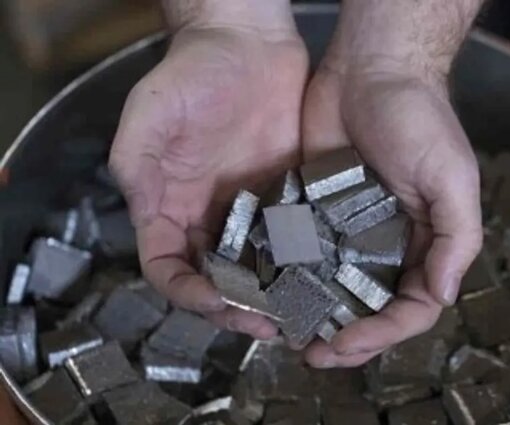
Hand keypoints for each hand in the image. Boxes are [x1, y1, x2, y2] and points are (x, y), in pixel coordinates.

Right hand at [109, 5, 307, 338]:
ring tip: (299, 312)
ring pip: (256, 268)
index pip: (168, 268)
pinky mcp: (286, 197)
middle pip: (215, 280)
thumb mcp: (151, 113)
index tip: (216, 302)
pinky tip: (322, 276)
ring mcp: (250, 210)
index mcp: (169, 206)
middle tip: (269, 322)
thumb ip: (137, 165)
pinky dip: (302, 264)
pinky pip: (292, 240)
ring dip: (273, 295)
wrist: (247, 42)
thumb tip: (142, 218)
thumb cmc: (193, 72)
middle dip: (237, 307)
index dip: (188, 293)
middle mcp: (208, 216)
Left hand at [302, 56, 481, 366]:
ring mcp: (349, 231)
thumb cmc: (419, 120)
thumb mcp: (452, 177)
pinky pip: (304, 254)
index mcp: (425, 243)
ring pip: (334, 289)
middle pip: (370, 308)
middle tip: (313, 355)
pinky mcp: (315, 211)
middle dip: (347, 338)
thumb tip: (444, 296)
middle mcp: (388, 245)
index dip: (383, 334)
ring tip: (289, 336)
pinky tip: (272, 294)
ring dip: (316, 316)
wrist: (370, 70)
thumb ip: (456, 238)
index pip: (411, 307)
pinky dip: (292, 278)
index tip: (346, 344)